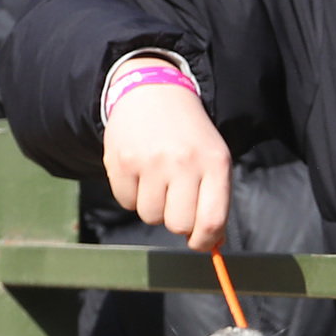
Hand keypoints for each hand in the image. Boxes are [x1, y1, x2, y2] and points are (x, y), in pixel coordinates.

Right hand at [102, 81, 231, 251]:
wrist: (153, 91)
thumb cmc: (189, 136)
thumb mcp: (213, 160)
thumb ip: (215, 202)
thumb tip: (211, 244)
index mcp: (214, 163)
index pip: (212, 221)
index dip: (205, 242)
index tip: (199, 242)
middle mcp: (183, 161)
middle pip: (178, 225)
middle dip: (177, 221)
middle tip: (176, 200)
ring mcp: (150, 161)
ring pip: (150, 216)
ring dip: (154, 206)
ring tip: (158, 179)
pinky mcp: (121, 161)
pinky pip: (126, 202)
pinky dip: (132, 195)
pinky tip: (140, 171)